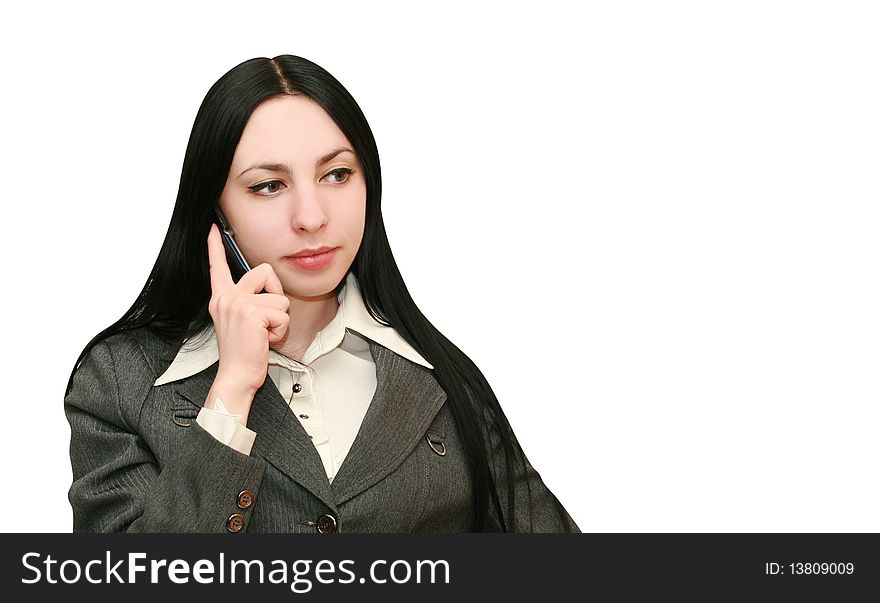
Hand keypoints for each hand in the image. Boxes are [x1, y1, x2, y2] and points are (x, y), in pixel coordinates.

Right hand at [206, 222, 290, 399]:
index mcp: (222, 298)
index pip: (218, 267)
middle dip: (276, 292)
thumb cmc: (242, 353)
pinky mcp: (252, 313)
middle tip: (267, 317)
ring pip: (280, 299)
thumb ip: (247, 303)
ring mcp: (238, 304)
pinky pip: (283, 314)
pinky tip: (265, 340)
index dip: (215, 246)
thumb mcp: (239, 322)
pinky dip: (280, 330)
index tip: (213, 228)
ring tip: (263, 334)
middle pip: (265, 271)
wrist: (236, 375)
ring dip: (279, 320)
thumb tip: (267, 292)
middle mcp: (227, 298)